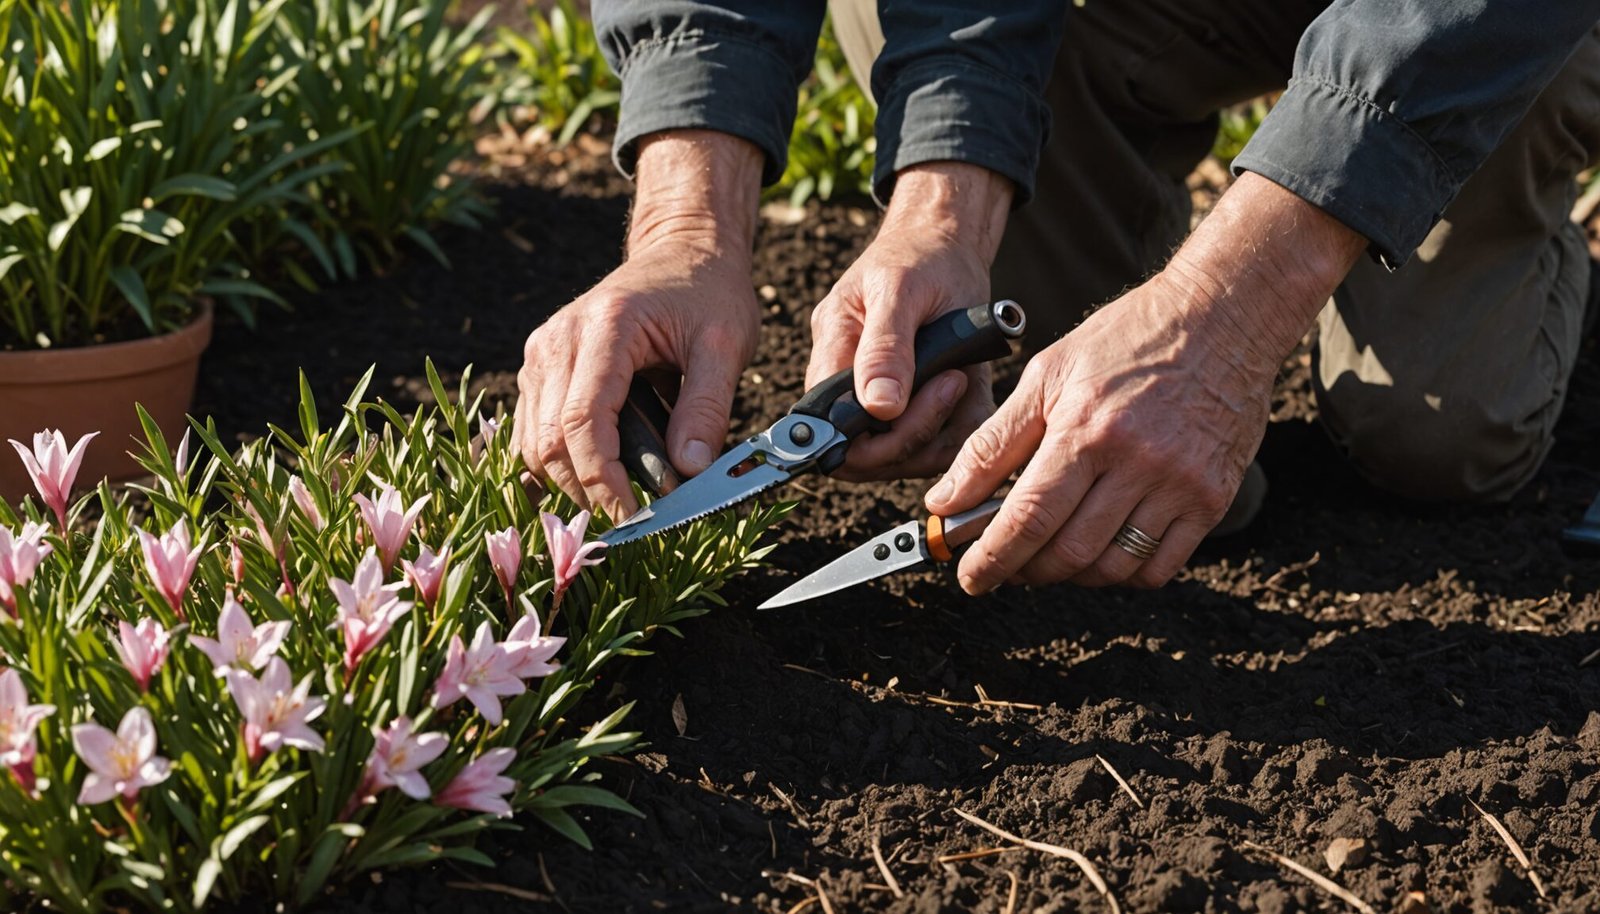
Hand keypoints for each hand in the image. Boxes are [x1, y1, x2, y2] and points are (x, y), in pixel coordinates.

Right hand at [514, 132, 763, 521]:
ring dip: (573, 483)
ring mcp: (542, 353)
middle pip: (548, 440)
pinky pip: (534, 431)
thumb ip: (708, 407)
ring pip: (533, 443)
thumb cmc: (708, 293)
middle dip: (587, 491)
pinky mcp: (541, 368)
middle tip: (636, 521)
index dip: (603, 479)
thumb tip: (690, 471)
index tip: (636, 516)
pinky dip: (561, 465)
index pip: (583, 421)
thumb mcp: (727, 345)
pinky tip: (600, 481)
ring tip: (626, 500)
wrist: (682, 251)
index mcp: (605, 327)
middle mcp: (558, 340)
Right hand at [806, 162, 1012, 480]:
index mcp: (832, 359)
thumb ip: (884, 349)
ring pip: (908, 459)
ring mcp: (887, 406)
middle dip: (914, 432)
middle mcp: (853, 391)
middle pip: (867, 458)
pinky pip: (940, 445)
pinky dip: (961, 423)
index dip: (869, 438)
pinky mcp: (922, 411)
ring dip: (943, 427)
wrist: (949, 246)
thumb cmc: (918, 257)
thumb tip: (878, 408)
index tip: (910, 400)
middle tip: (952, 380)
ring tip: (960, 376)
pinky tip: (968, 385)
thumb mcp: (899, 289)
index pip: (830, 432)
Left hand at [926, 173, 1368, 590]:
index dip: (992, 558)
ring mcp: (1180, 484)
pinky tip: (1101, 552)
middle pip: (1068, 551)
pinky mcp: (1213, 498)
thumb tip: (944, 501)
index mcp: (1087, 429)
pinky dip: (1122, 573)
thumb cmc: (1126, 339)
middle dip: (1025, 570)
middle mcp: (1137, 462)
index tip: (970, 576)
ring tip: (1049, 555)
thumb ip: (992, 443)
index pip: (1028, 517)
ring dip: (1070, 575)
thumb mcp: (1046, 374)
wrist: (1222, 316)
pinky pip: (1160, 567)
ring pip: (1112, 567)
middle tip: (1005, 564)